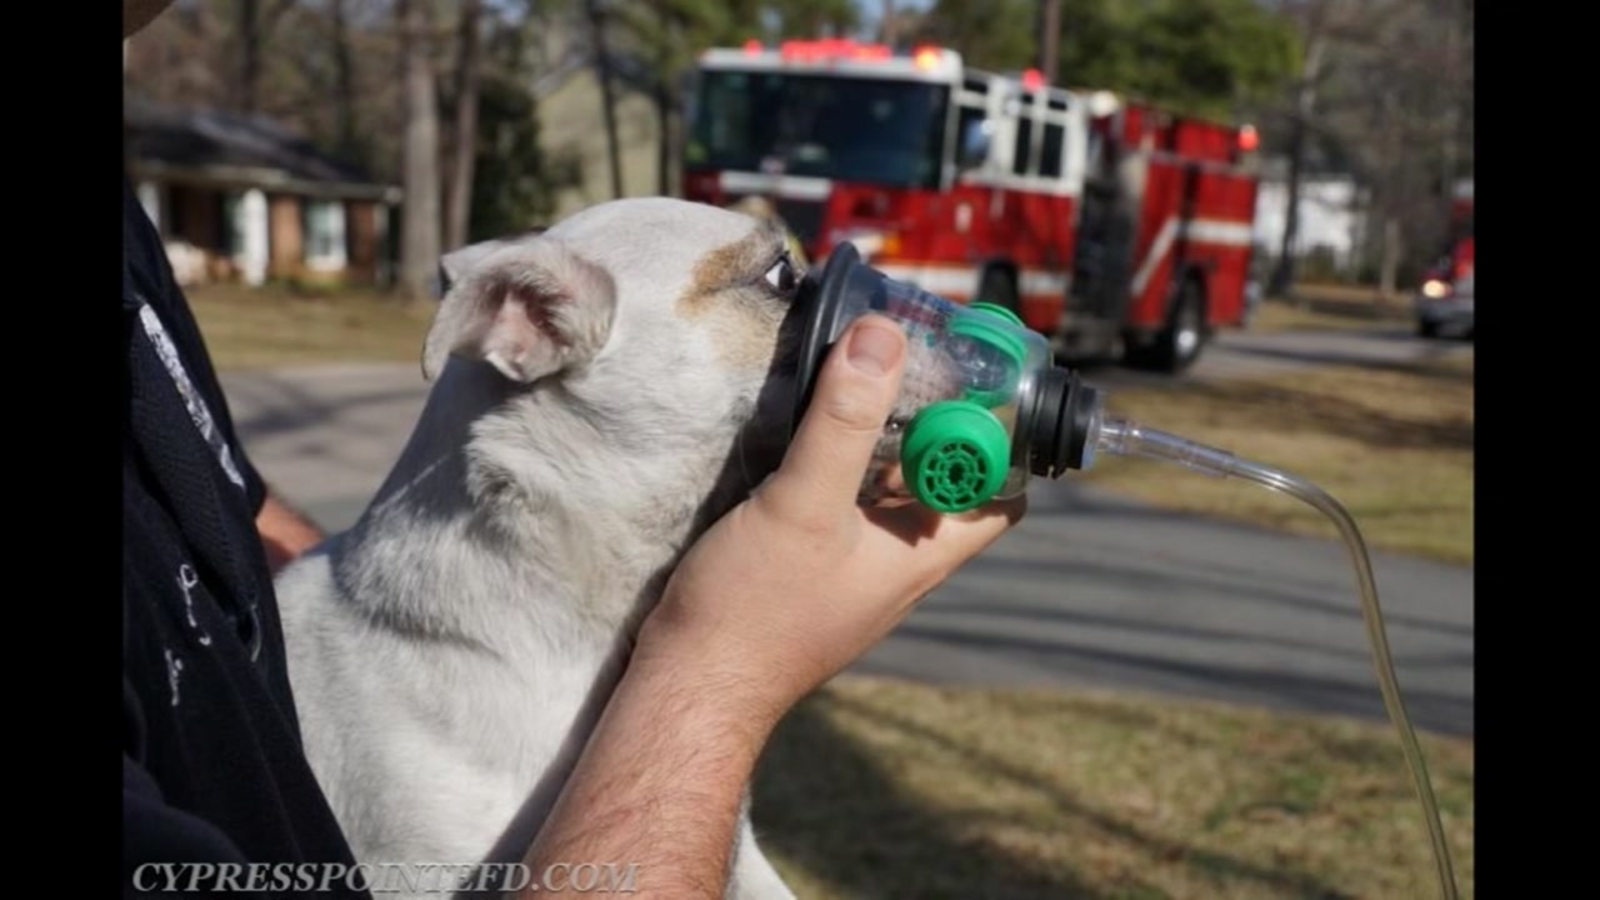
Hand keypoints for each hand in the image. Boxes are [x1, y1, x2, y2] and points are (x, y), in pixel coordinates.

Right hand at [633, 313, 1026, 726]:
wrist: (689, 685)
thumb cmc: (755, 609)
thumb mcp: (805, 504)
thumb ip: (844, 422)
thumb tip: (884, 337)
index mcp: (922, 553)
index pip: (1001, 493)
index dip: (1001, 437)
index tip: (973, 377)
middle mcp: (897, 561)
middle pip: (940, 479)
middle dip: (928, 419)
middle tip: (898, 357)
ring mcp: (851, 568)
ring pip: (883, 488)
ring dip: (872, 436)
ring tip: (846, 374)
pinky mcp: (806, 568)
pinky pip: (837, 504)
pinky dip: (830, 463)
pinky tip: (795, 429)